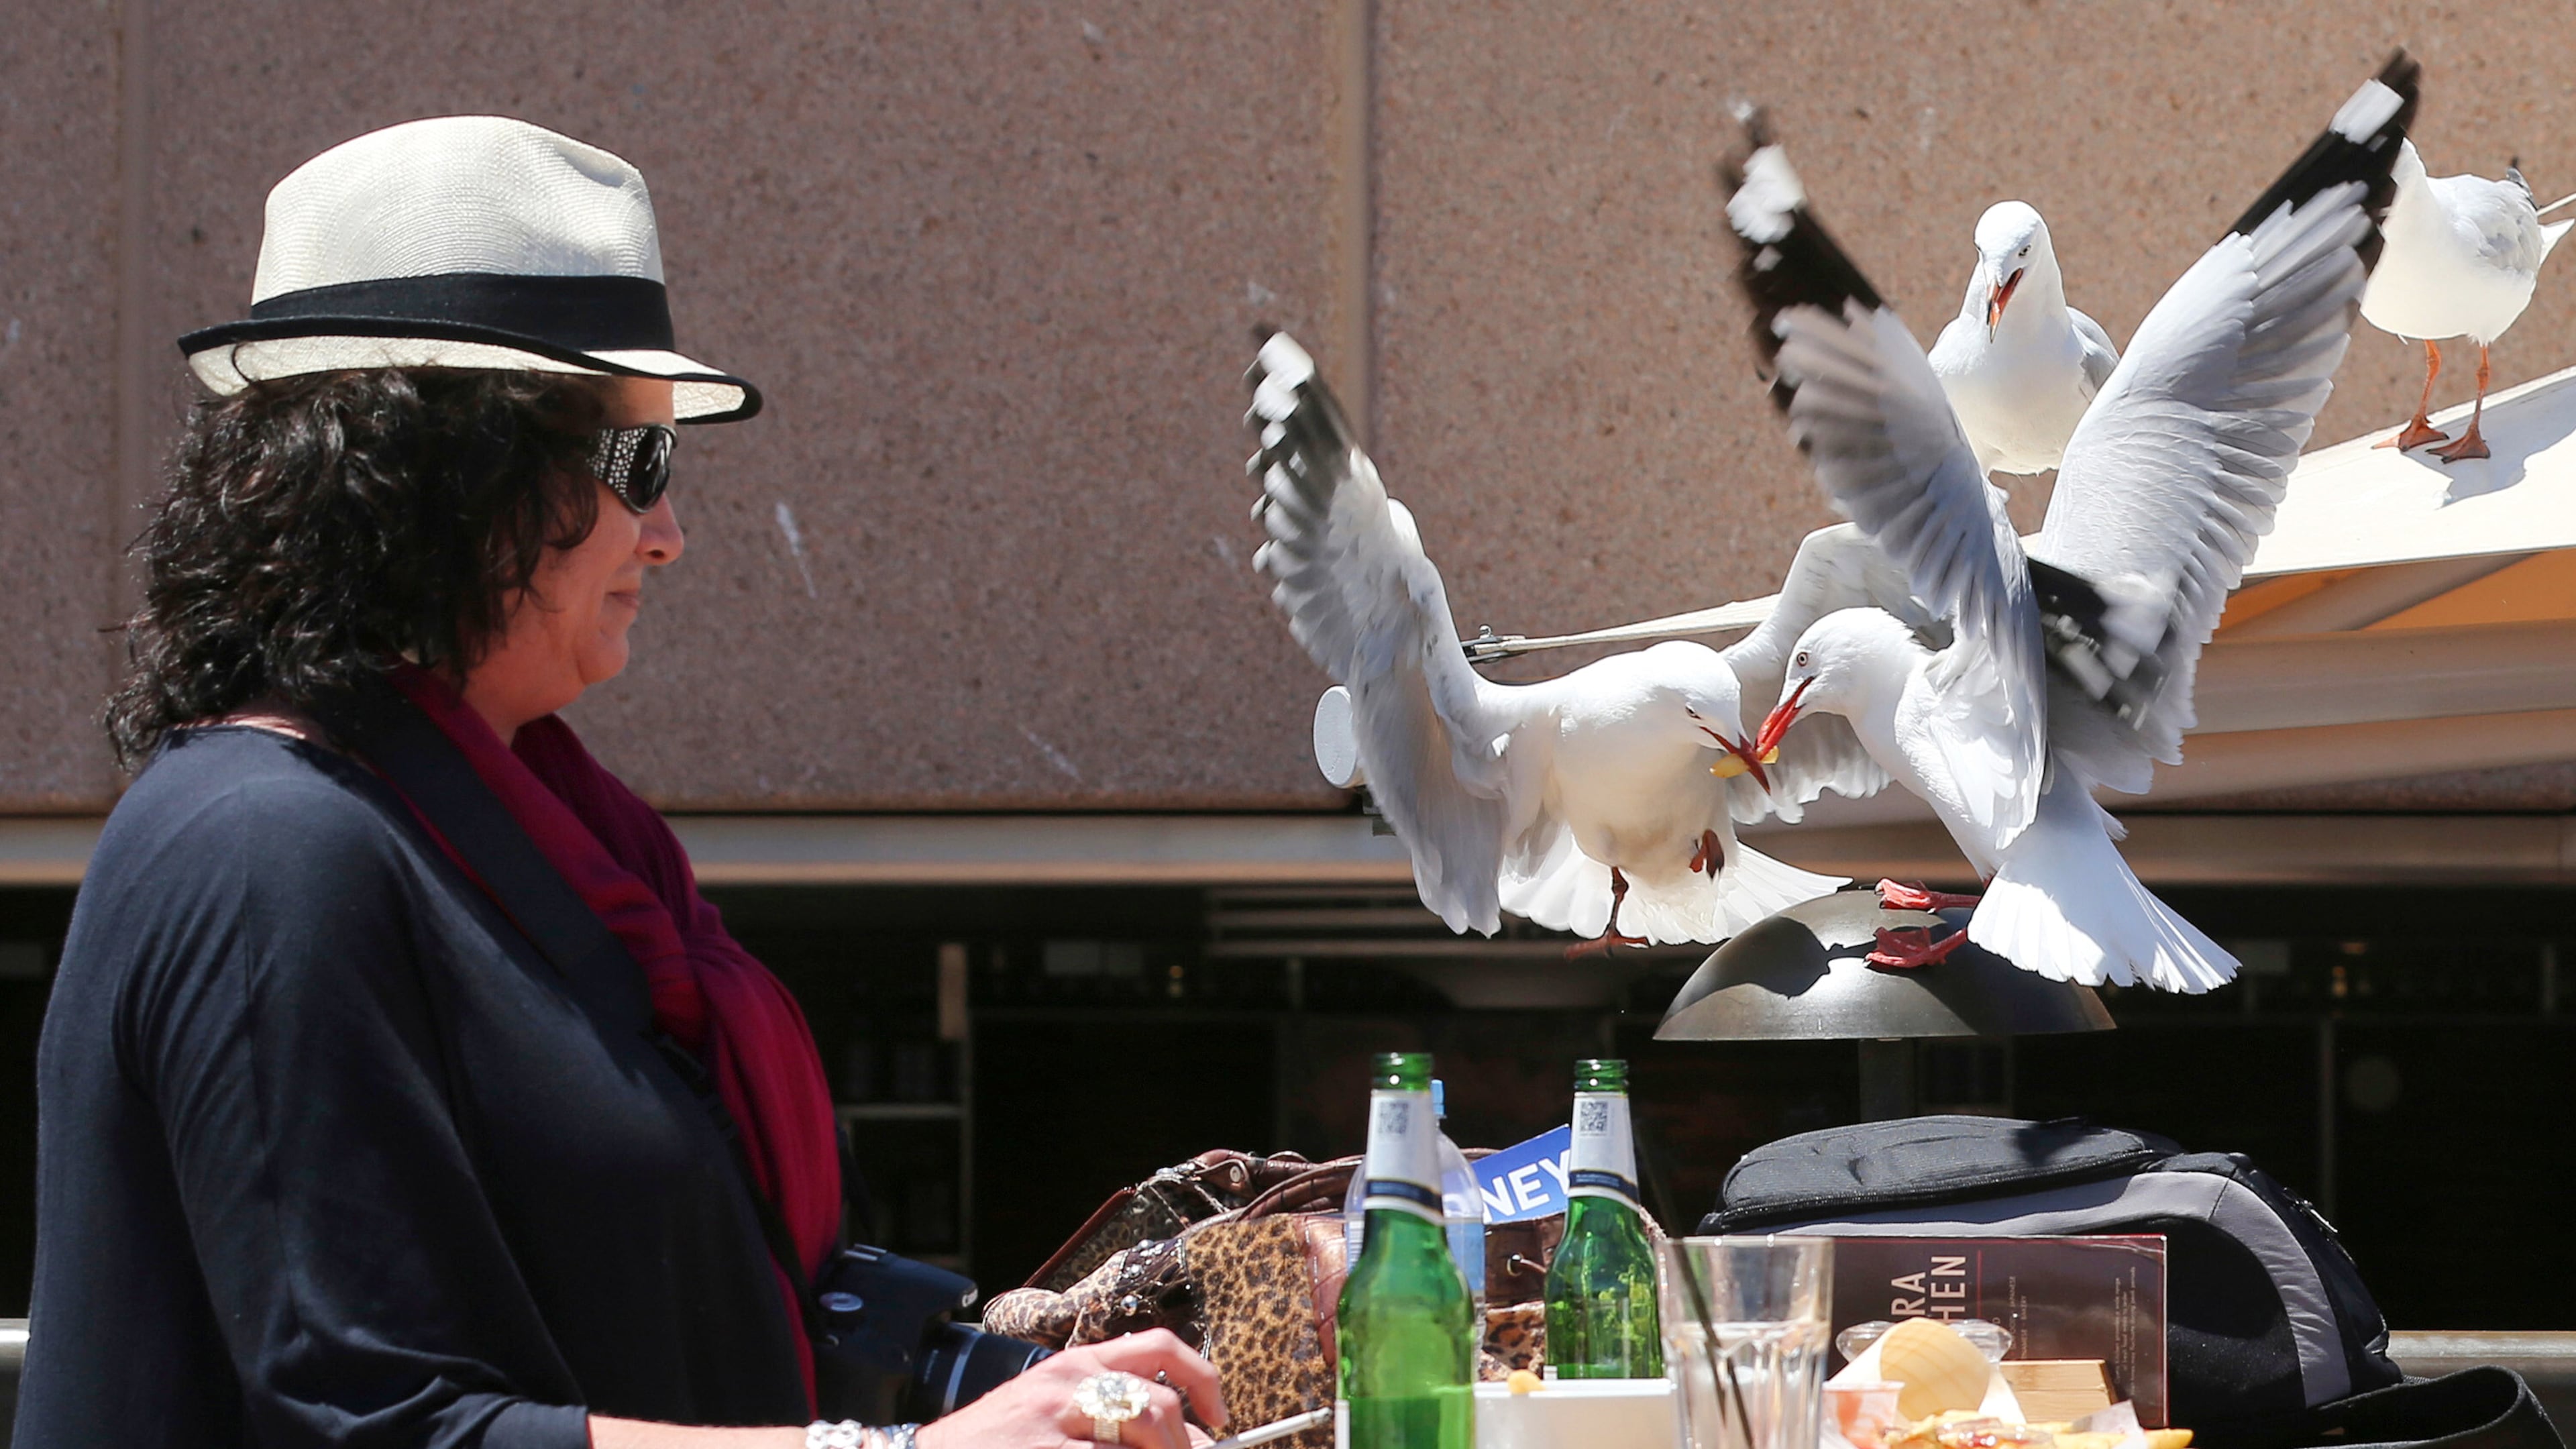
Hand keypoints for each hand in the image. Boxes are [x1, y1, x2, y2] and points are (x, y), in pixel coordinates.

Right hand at [914, 1329, 1228, 1448]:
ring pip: (1142, 1433)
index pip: (1159, 1347)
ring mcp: (1053, 1423)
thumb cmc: (992, 1441)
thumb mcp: (1048, 1406)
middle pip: (1159, 1406)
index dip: (1203, 1380)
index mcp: (1075, 1363)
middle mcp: (1068, 1385)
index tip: (1219, 1417)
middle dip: (1187, 1447)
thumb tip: (1183, 1436)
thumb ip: (1106, 1408)